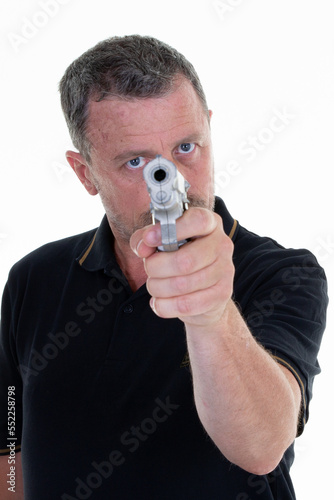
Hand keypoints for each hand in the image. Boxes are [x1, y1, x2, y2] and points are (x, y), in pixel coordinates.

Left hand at [130, 207, 234, 326]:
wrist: (204, 291)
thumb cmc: (180, 258)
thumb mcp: (161, 242)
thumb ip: (146, 238)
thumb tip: (142, 247)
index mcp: (210, 224)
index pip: (197, 221)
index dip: (170, 230)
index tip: (149, 239)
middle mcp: (222, 245)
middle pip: (185, 260)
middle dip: (156, 267)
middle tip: (149, 269)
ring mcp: (225, 271)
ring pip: (182, 285)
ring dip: (158, 287)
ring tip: (154, 286)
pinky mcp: (221, 295)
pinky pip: (185, 305)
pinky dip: (164, 306)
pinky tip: (159, 302)